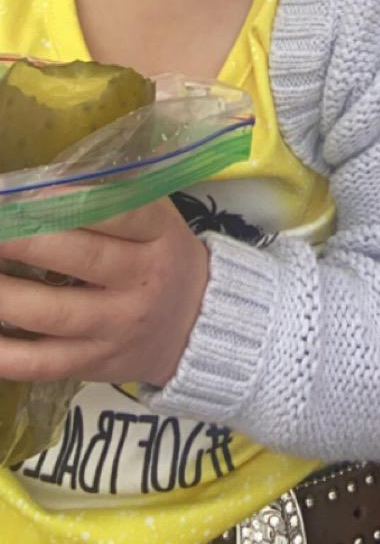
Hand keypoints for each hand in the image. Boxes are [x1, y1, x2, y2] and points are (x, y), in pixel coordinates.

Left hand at [0, 199, 208, 388]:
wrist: (196, 326)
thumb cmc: (163, 257)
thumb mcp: (158, 218)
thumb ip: (113, 195)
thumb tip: (45, 179)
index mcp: (159, 235)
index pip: (121, 212)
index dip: (71, 201)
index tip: (28, 194)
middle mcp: (141, 282)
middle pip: (83, 259)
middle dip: (29, 241)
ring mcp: (115, 328)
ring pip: (55, 314)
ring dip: (6, 296)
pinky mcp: (93, 364)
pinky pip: (43, 363)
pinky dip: (6, 354)